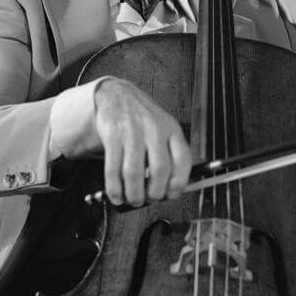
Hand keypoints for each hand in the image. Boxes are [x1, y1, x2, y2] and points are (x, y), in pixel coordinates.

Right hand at [93, 78, 191, 206]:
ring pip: (134, 173)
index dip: (179, 183)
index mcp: (172, 130)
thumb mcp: (164, 129)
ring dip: (133, 194)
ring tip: (132, 200)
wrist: (117, 95)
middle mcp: (154, 129)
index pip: (183, 160)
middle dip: (154, 193)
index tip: (171, 195)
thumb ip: (169, 155)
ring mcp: (133, 131)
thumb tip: (168, 191)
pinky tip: (116, 194)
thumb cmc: (143, 119)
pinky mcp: (112, 134)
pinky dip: (114, 188)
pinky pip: (113, 168)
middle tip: (149, 200)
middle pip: (159, 170)